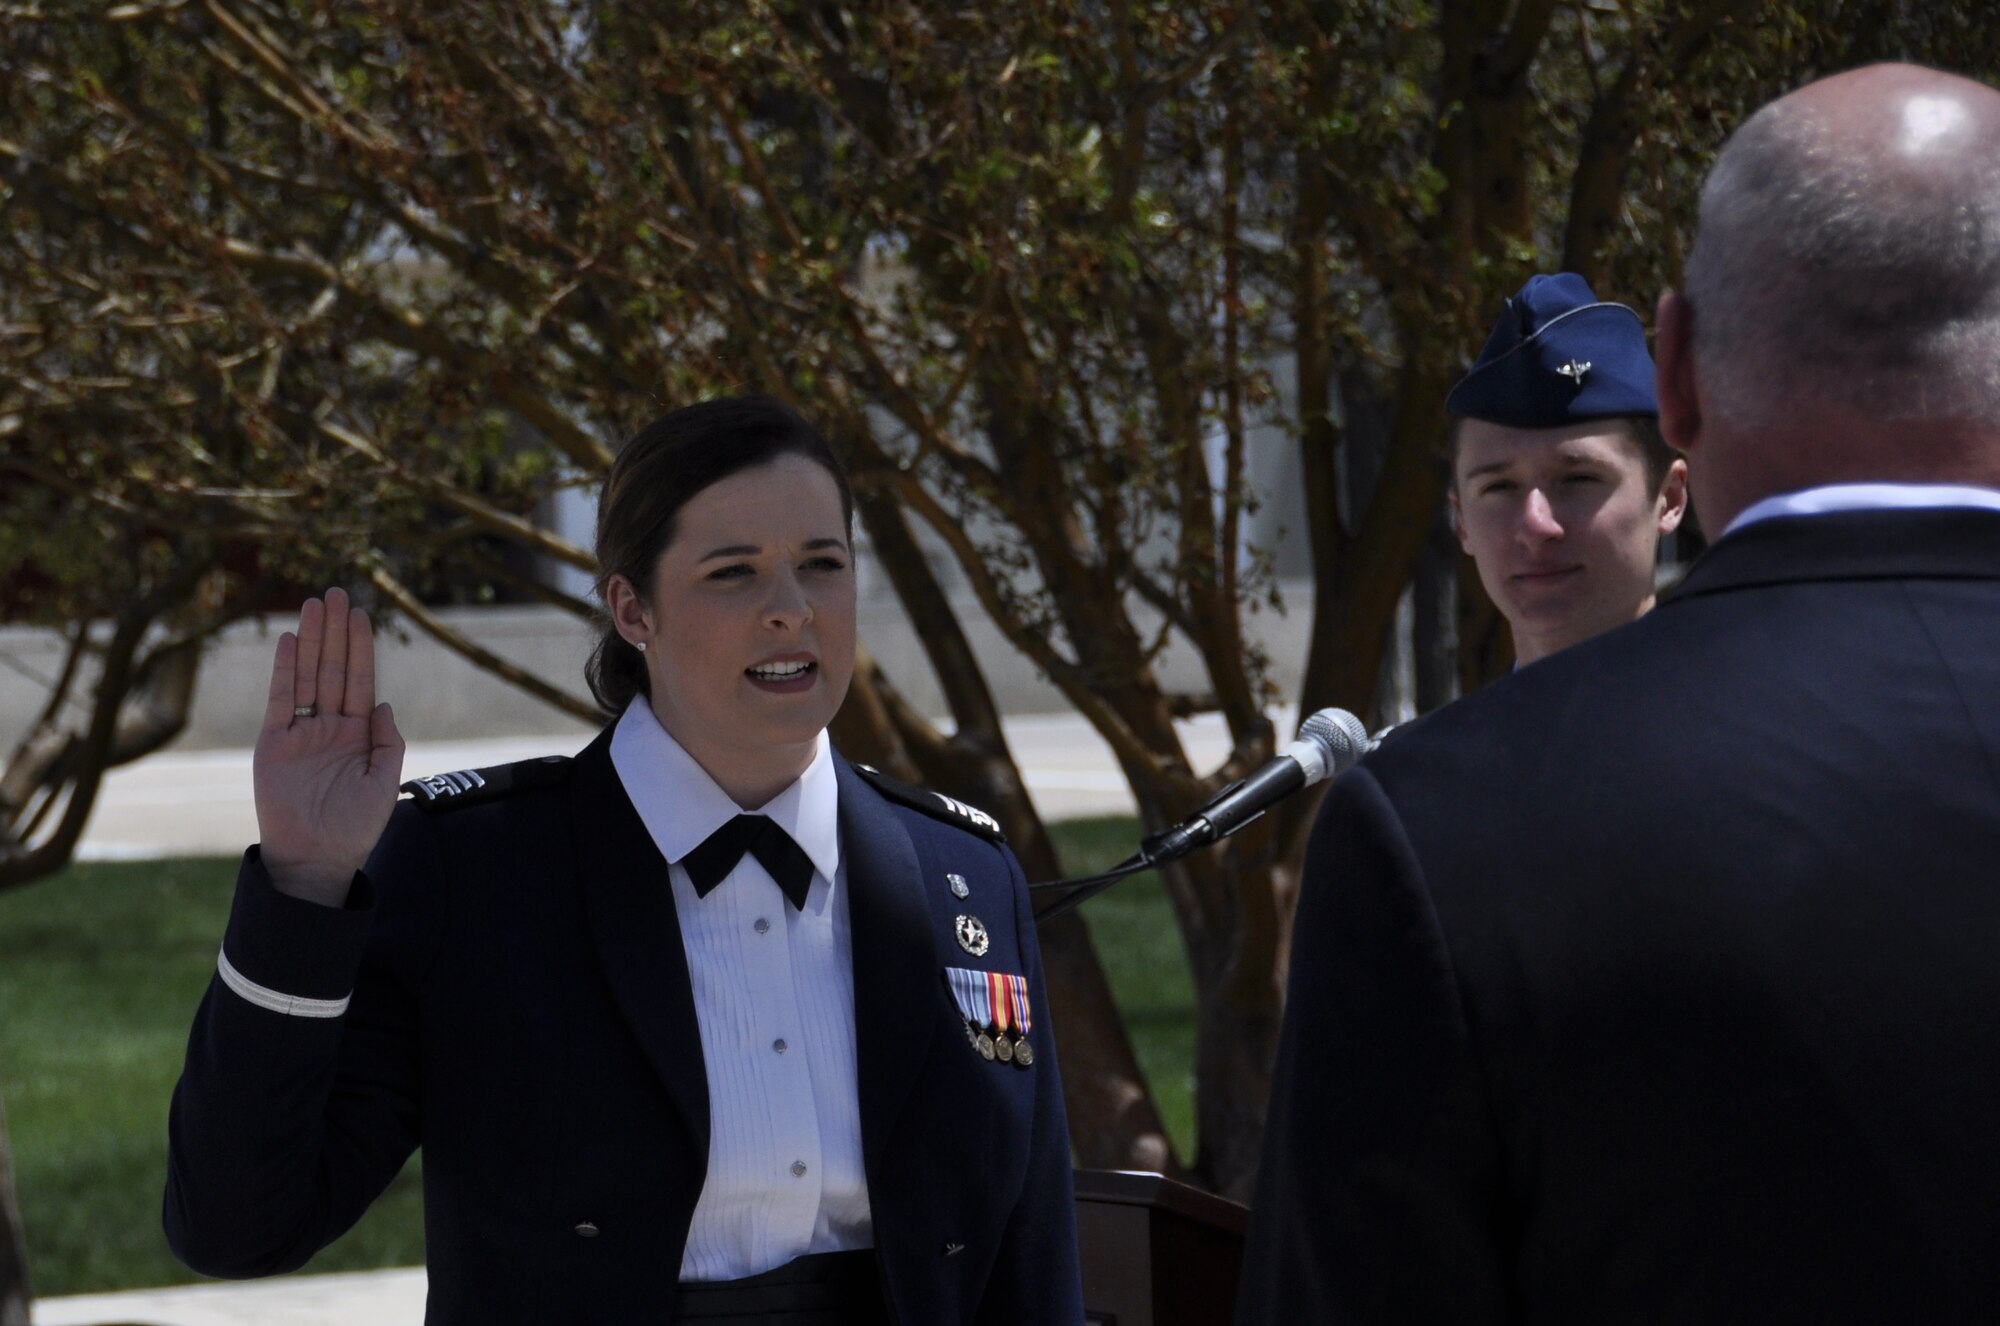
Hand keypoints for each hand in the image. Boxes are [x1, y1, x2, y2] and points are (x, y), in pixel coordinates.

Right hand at [253, 587, 405, 905]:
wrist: (317, 859)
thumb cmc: (355, 827)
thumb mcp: (384, 782)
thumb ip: (387, 742)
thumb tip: (383, 702)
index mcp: (357, 735)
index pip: (360, 681)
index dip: (361, 648)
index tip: (362, 614)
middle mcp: (329, 728)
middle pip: (334, 669)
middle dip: (336, 632)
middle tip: (336, 592)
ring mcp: (301, 733)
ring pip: (308, 677)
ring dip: (312, 640)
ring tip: (315, 603)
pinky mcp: (274, 744)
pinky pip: (281, 701)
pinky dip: (286, 671)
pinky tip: (291, 641)